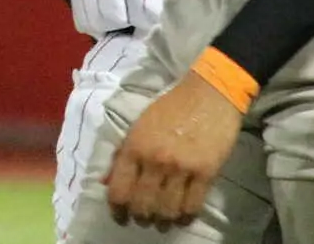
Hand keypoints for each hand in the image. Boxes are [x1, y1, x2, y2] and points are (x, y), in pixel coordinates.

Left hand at [105, 71, 242, 227]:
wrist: (208, 93)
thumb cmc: (171, 107)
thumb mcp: (139, 125)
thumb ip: (122, 154)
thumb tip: (105, 182)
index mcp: (135, 145)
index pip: (119, 190)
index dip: (117, 210)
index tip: (121, 216)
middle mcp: (155, 159)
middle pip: (142, 206)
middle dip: (141, 217)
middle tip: (145, 216)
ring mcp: (181, 168)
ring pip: (166, 212)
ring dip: (163, 220)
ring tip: (163, 218)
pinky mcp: (205, 173)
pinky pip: (192, 208)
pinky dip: (185, 217)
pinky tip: (181, 213)